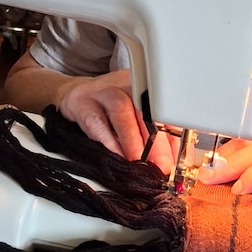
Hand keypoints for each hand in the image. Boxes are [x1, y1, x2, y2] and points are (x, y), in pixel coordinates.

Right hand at [56, 69, 176, 173]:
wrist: (76, 95)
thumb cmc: (110, 110)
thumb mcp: (136, 120)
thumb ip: (155, 138)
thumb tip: (170, 163)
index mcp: (146, 90)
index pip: (165, 113)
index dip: (174, 138)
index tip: (175, 162)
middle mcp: (126, 86)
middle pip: (146, 111)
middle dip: (157, 142)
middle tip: (162, 166)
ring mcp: (103, 92)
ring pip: (121, 110)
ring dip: (132, 140)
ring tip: (139, 162)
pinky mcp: (83, 104)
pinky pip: (97, 122)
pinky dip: (108, 141)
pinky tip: (116, 155)